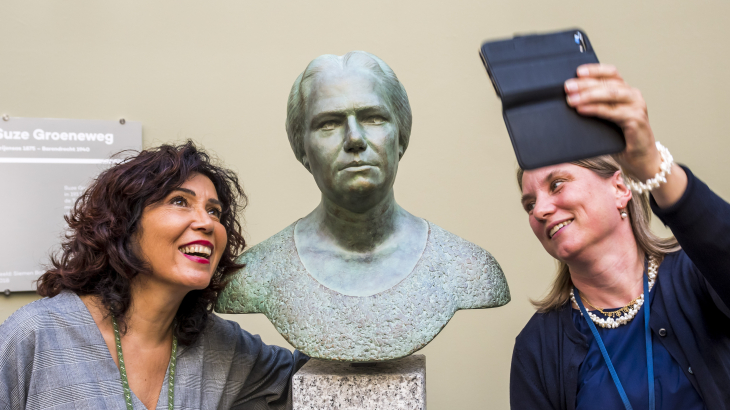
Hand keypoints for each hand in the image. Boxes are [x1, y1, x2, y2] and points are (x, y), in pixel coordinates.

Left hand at [565, 64, 686, 206]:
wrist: (639, 159)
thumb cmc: (620, 139)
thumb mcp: (605, 119)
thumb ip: (594, 107)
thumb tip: (569, 99)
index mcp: (625, 91)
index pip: (610, 74)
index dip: (595, 70)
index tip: (577, 71)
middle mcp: (633, 95)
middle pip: (607, 83)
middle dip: (585, 84)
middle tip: (567, 86)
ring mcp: (636, 107)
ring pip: (611, 95)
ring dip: (589, 95)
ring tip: (571, 99)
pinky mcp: (636, 120)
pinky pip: (613, 112)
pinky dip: (596, 109)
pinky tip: (582, 109)